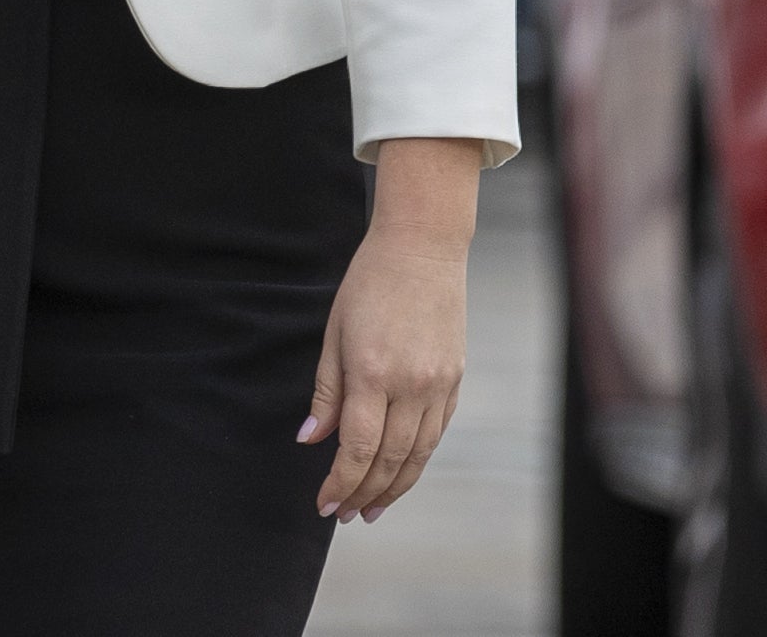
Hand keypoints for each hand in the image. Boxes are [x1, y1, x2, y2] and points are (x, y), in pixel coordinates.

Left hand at [305, 136, 479, 523]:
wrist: (423, 249)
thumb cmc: (368, 284)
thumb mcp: (334, 332)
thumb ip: (326, 391)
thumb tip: (312, 439)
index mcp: (373, 372)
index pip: (358, 448)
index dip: (341, 482)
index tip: (325, 505)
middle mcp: (411, 385)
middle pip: (390, 460)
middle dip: (365, 494)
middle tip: (345, 516)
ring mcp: (438, 385)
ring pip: (418, 454)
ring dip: (395, 488)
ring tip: (373, 510)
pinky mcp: (455, 381)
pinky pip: (436, 433)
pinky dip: (418, 460)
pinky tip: (401, 473)